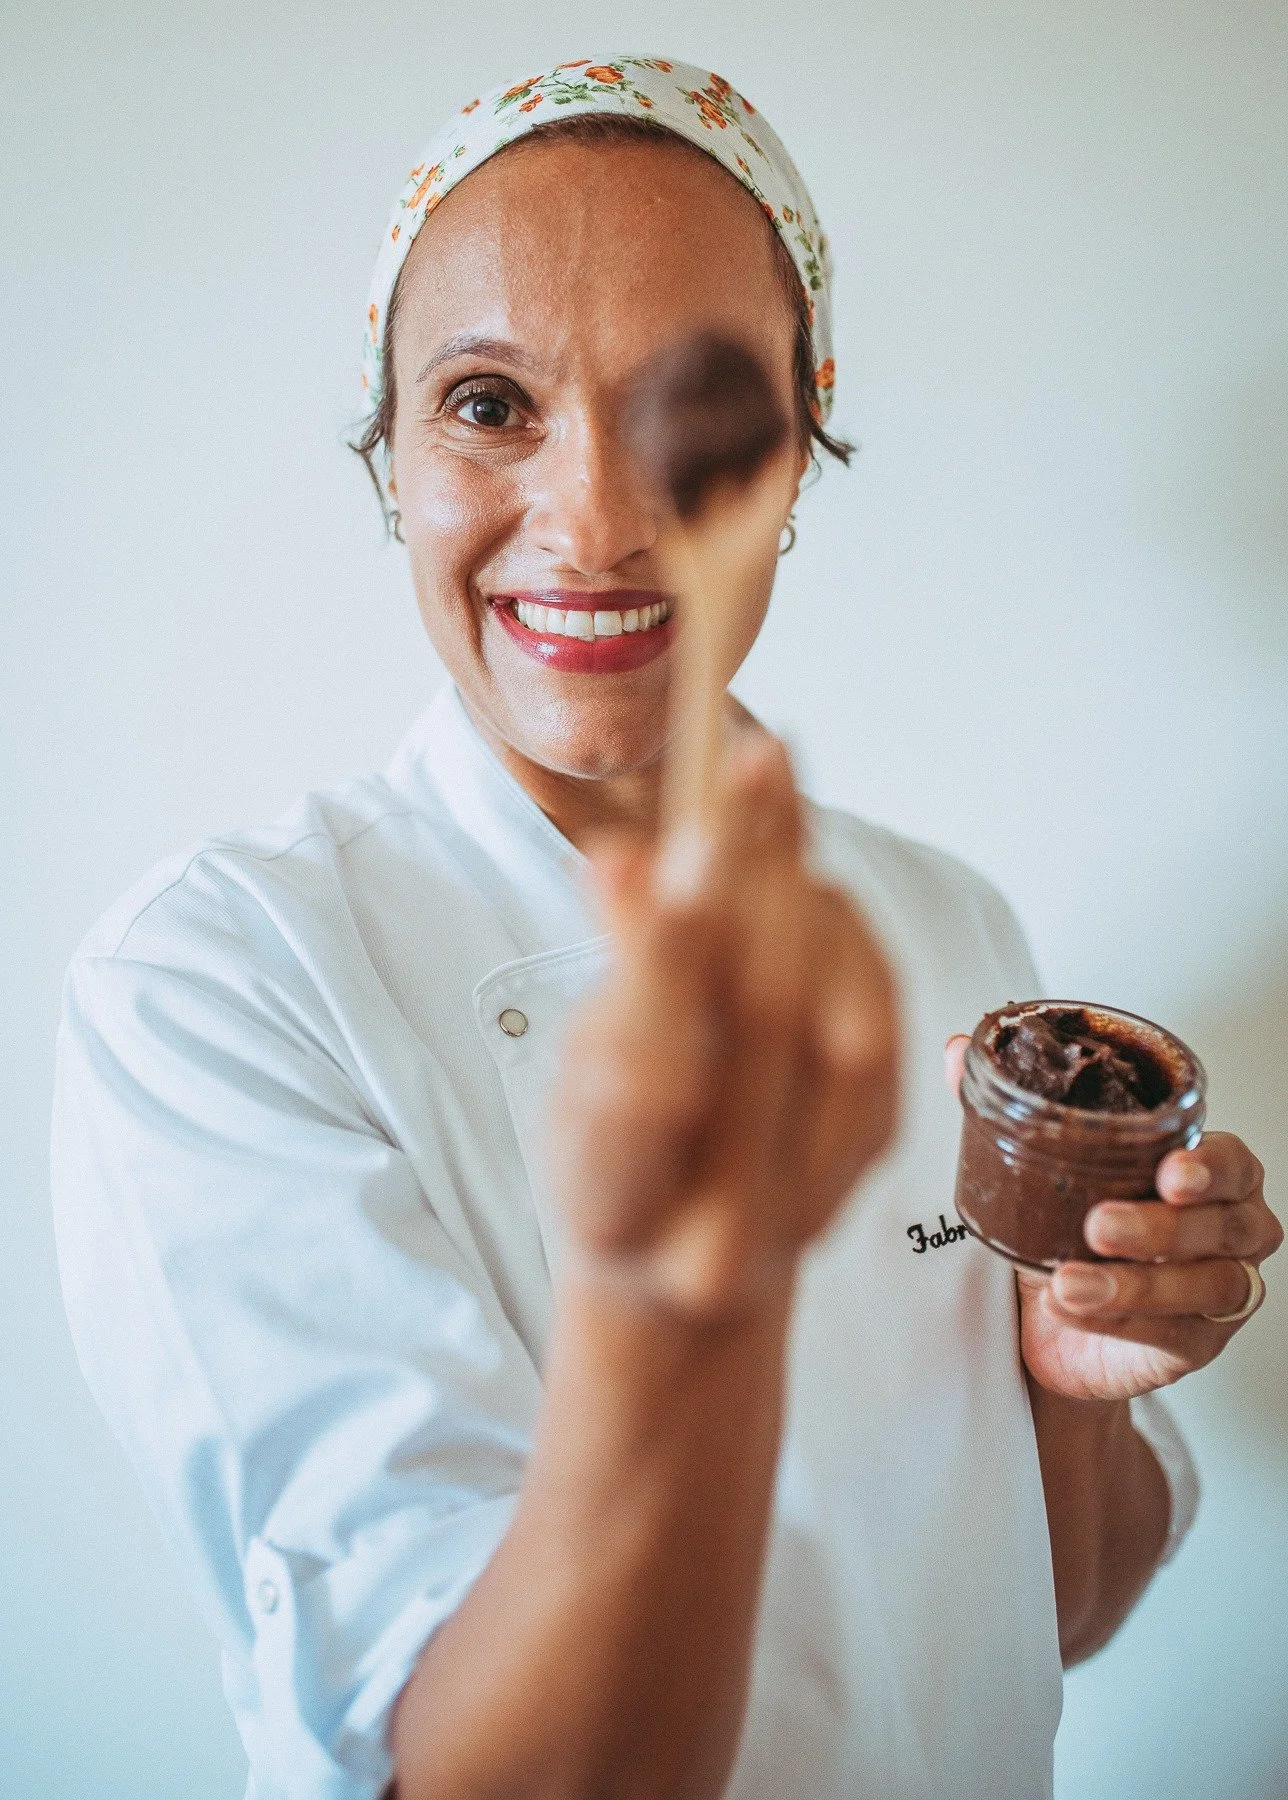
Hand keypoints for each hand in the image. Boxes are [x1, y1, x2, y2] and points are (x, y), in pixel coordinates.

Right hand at [551, 735, 898, 1320]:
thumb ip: (616, 981)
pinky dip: (849, 936)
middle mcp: (724, 1231)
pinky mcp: (875, 1160)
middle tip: (753, 762)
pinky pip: (880, 1027)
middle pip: (760, 1028)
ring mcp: (813, 1203)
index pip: (642, 1078)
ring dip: (809, 890)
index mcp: (617, 1213)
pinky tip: (811, 877)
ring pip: (836, 1020)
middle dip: (758, 878)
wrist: (684, 1280)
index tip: (679, 838)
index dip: (668, 955)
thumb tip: (623, 859)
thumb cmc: (614, 1169)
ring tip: (777, 795)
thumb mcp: (574, 1086)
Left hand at [945, 1036, 1281, 1401]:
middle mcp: (1228, 1229)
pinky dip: (1120, 1321)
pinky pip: (1172, 1333)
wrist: (1054, 1319)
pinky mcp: (1194, 1342)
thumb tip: (955, 1049)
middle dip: (1161, 1226)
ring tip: (1068, 1280)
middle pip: (1223, 1224)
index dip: (1211, 1166)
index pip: (1233, 1162)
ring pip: (1205, 1285)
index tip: (1170, 1170)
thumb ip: (1009, 1106)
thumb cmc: (1070, 1230)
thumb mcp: (1043, 1168)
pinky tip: (1073, 1306)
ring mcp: (1218, 1290)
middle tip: (1099, 1223)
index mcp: (1205, 1173)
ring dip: (1134, 1284)